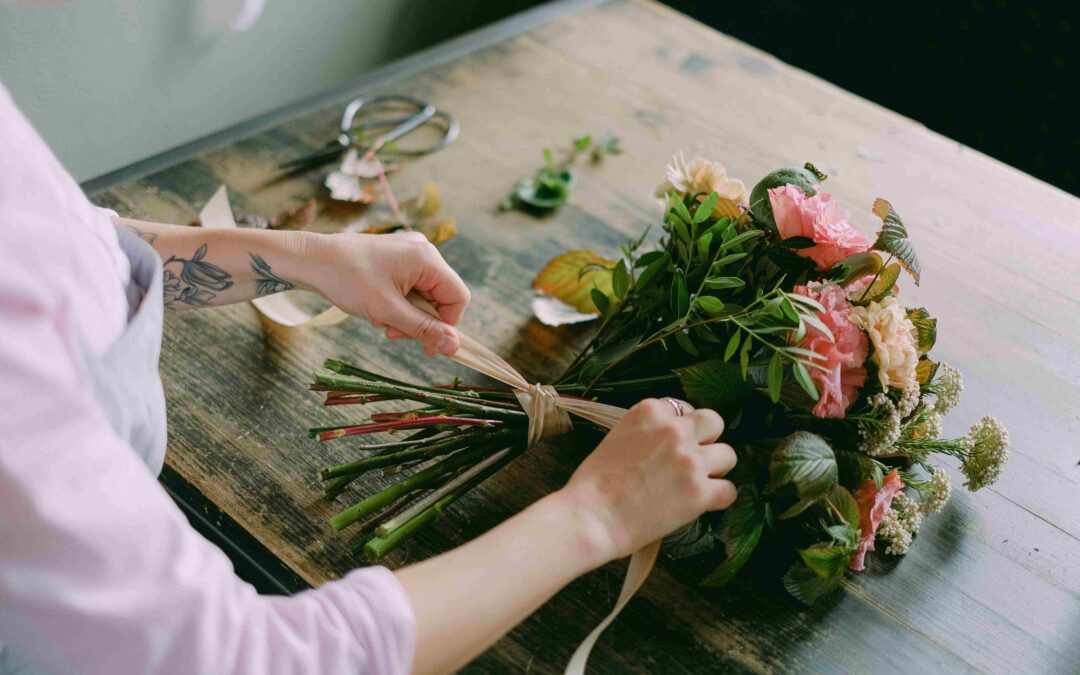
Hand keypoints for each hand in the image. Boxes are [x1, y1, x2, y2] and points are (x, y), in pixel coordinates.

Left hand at [303, 231, 469, 354]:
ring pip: (423, 295)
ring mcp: (408, 252)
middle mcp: (422, 250)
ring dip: (406, 315)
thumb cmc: (347, 280)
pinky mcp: (395, 257)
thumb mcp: (388, 311)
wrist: (311, 259)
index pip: (457, 298)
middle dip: (419, 321)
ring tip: (381, 320)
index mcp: (427, 258)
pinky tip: (377, 308)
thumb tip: (454, 347)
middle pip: (440, 297)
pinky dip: (397, 303)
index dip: (446, 325)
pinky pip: (409, 286)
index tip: (426, 344)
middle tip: (393, 333)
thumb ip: (423, 329)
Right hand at [558, 398, 736, 562]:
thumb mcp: (617, 437)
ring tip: (697, 483)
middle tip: (692, 459)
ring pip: (728, 454)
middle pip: (713, 422)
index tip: (674, 443)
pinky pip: (729, 490)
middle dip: (706, 440)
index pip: (683, 408)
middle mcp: (674, 430)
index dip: (681, 428)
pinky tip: (703, 504)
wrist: (591, 517)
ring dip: (716, 469)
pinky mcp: (700, 492)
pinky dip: (719, 498)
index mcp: (650, 412)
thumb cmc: (594, 484)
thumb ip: (647, 433)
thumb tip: (666, 442)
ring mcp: (690, 461)